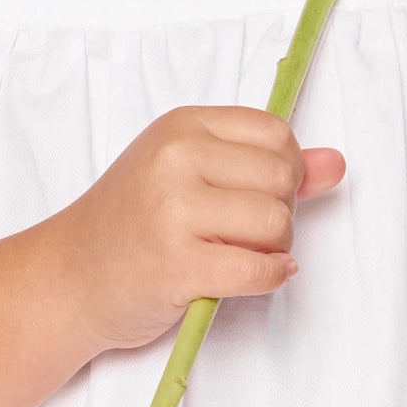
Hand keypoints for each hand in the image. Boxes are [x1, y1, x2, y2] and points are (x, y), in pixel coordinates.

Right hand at [52, 107, 344, 352]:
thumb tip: (336, 163)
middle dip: (280, 211)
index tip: (259, 194)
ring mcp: (173, 211)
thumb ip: (264, 165)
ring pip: (276, 223)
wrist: (70, 278)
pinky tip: (247, 275)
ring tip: (238, 254)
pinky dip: (268, 277)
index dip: (285, 170)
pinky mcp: (177, 265)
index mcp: (182, 127)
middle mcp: (175, 159)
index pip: (276, 134)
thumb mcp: (190, 176)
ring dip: (273, 248)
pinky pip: (260, 269)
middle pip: (282, 178)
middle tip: (244, 231)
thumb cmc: (132, 225)